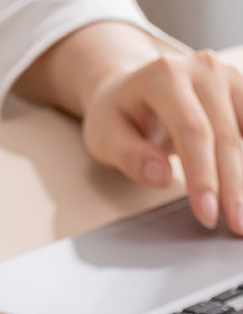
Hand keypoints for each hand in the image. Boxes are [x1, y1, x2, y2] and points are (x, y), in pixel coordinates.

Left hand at [82, 50, 242, 233]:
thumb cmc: (114, 115)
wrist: (125, 86)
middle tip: (235, 224)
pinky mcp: (239, 88)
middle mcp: (201, 69)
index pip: (192, 132)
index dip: (202, 176)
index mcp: (163, 77)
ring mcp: (225, 75)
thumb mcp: (105, 137)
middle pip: (225, 135)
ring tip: (242, 215)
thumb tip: (162, 178)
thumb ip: (130, 156)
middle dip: (232, 185)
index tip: (206, 213)